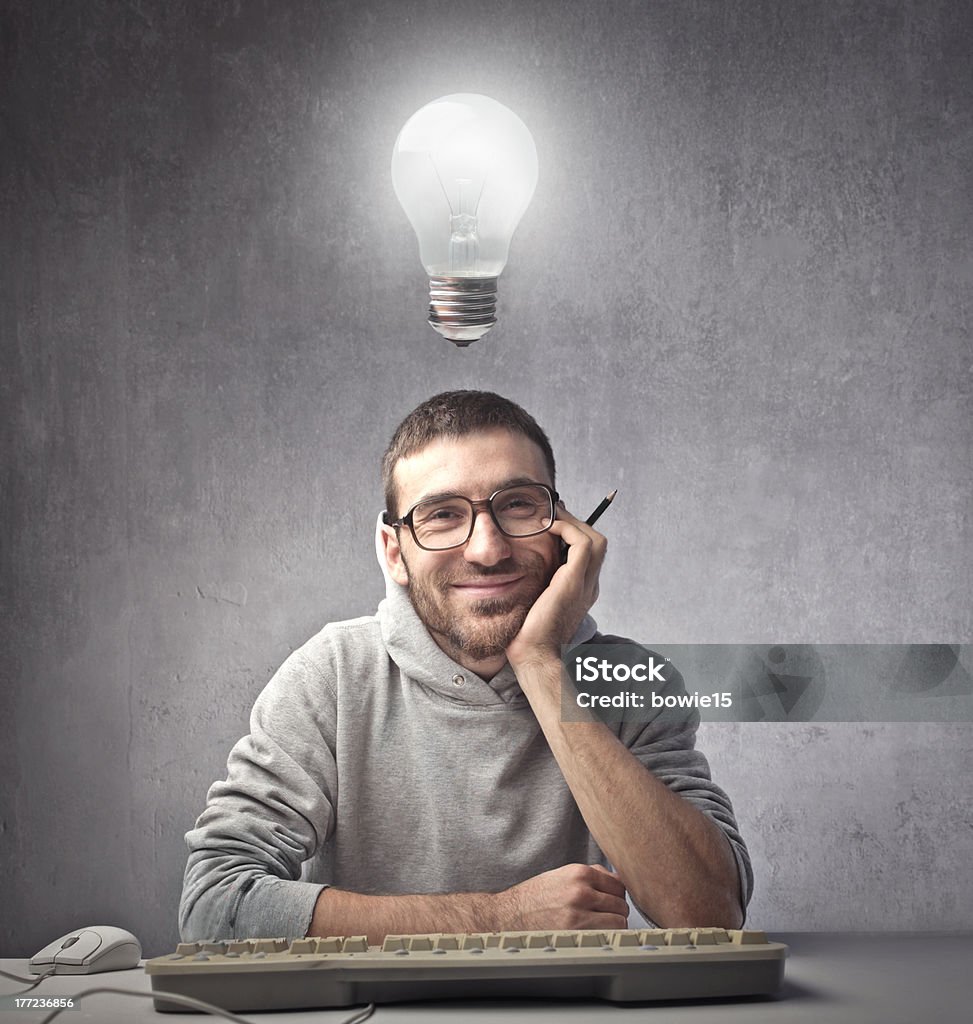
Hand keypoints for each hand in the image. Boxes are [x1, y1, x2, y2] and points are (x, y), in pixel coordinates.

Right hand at [493, 863, 628, 931]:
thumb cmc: (535, 897)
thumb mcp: (561, 875)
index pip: (618, 884)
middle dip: (615, 911)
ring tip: (599, 927)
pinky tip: (593, 935)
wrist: (509, 915)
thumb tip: (616, 879)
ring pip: (619, 921)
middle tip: (603, 916)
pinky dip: (605, 937)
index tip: (611, 902)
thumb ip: (590, 875)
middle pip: (621, 903)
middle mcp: (581, 890)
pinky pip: (606, 936)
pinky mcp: (575, 933)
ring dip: (612, 925)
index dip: (616, 895)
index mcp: (578, 873)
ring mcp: (579, 913)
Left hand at [505, 508, 606, 670]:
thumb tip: (512, 566)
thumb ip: (532, 585)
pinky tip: (547, 528)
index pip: (587, 554)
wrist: (532, 656)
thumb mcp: (530, 603)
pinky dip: (567, 529)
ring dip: (573, 523)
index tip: (549, 523)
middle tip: (551, 514)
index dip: (572, 534)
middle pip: (597, 544)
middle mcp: (588, 587)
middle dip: (575, 524)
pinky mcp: (574, 582)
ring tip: (550, 517)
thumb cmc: (525, 635)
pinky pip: (582, 544)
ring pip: (596, 540)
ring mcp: (585, 584)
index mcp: (580, 591)